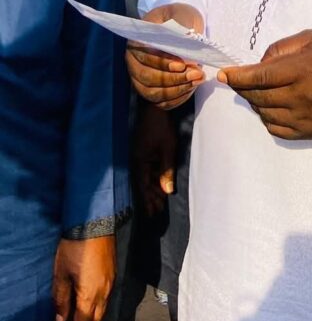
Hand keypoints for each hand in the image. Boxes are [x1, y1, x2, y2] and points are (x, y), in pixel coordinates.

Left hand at [53, 236, 114, 320]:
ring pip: (102, 310)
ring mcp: (111, 283)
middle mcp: (104, 293)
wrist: (94, 222)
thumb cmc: (74, 247)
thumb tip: (61, 319)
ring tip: (74, 315)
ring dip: (89, 317)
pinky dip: (95, 306)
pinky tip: (85, 300)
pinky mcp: (113, 274)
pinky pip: (105, 298)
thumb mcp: (61, 274)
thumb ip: (61, 299)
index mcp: (90, 295)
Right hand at [126, 4, 204, 108]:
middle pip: (147, 78)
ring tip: (197, 80)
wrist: (181, 23)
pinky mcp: (152, 89)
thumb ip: (182, 29)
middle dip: (172, 79)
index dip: (162, 63)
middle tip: (195, 74)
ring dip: (177, 90)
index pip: (144, 56)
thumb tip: (186, 44)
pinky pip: (161, 102)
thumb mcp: (182, 15)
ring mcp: (141, 78)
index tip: (181, 65)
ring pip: (153, 93)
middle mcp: (134, 62)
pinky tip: (191, 88)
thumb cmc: (179, 17)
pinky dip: (177, 98)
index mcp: (137, 41)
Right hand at [132, 102, 177, 216]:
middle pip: (142, 183)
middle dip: (150, 197)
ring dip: (152, 188)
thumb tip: (167, 191)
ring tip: (160, 200)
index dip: (148, 201)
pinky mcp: (142, 150)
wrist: (155, 106)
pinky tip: (159, 182)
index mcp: (139, 161)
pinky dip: (152, 176)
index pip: (143, 186)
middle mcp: (135, 160)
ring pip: (144, 176)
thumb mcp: (168, 149)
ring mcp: (137, 155)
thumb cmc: (161, 126)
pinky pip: (146, 168)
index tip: (153, 214)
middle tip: (157, 211)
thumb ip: (166, 170)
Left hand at [218, 29, 311, 139]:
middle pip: (258, 97)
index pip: (259, 77)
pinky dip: (267, 117)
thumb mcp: (309, 39)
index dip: (238, 77)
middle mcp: (301, 97)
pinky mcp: (308, 132)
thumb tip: (258, 64)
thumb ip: (280, 50)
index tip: (223, 74)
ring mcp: (304, 118)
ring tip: (256, 91)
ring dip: (254, 102)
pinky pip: (276, 129)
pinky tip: (270, 106)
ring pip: (265, 113)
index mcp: (301, 70)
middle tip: (235, 80)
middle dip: (242, 88)